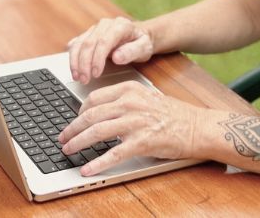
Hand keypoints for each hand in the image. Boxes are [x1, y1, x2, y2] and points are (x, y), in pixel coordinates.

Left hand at [58, 81, 208, 175]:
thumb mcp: (146, 98)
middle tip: (62, 138)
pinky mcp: (142, 142)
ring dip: (78, 143)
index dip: (79, 111)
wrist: (197, 127)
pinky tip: (87, 169)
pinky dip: (97, 163)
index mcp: (130, 90)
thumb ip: (124, 102)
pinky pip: (113, 154)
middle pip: (91, 115)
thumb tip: (99, 114)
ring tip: (67, 150)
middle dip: (72, 128)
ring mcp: (136, 122)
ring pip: (97, 132)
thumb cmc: (174, 114)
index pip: (94, 98)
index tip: (74, 121)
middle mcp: (130, 103)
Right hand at [66, 17, 154, 83]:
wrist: (139, 35)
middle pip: (89, 43)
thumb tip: (116, 57)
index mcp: (120, 26)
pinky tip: (73, 68)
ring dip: (75, 62)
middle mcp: (105, 24)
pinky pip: (76, 44)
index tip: (96, 74)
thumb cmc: (142, 43)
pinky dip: (73, 57)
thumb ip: (132, 51)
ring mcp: (95, 29)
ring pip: (79, 43)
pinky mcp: (88, 34)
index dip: (97, 59)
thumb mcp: (144, 48)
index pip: (104, 41)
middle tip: (84, 80)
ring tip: (77, 77)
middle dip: (84, 63)